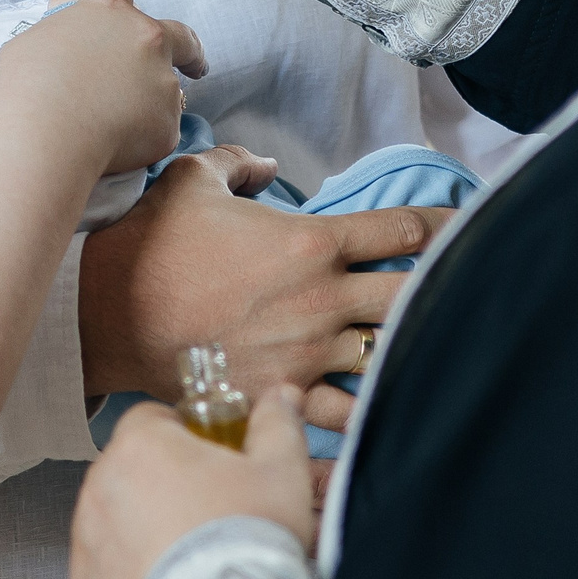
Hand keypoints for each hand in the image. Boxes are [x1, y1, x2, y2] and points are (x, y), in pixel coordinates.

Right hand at [0, 0, 205, 177]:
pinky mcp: (168, 123)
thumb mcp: (30, 43)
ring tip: (116, 124)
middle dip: (189, 50)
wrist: (46, 136)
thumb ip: (58, 36)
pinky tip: (114, 146)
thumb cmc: (26, 88)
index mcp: (107, 11)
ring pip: (166, 89)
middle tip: (192, 65)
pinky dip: (141, 138)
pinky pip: (157, 129)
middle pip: (181, 34)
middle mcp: (145, 38)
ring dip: (149, 102)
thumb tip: (67, 45)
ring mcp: (162, 81)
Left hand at [71, 384, 316, 578]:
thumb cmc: (249, 542)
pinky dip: (133, 577)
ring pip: (116, 520)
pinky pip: (108, 572)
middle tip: (209, 509)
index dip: (184, 434)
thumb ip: (276, 424)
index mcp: (140, 446)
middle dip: (164, 483)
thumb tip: (281, 396)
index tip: (212, 455)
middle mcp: (101, 487)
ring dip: (144, 528)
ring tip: (193, 555)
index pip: (152, 418)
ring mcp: (87, 543)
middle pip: (131, 469)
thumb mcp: (280, 471)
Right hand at [77, 145, 450, 425]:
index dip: (445, 226)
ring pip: (389, 357)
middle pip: (413, 296)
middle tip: (471, 289)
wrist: (105, 315)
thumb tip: (266, 166)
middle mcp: (321, 301)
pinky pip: (347, 414)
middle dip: (445, 291)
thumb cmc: (151, 245)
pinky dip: (373, 412)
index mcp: (311, 242)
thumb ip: (240, 164)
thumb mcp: (193, 179)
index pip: (403, 231)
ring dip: (412, 351)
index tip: (468, 227)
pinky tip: (393, 412)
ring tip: (441, 352)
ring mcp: (306, 355)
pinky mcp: (284, 397)